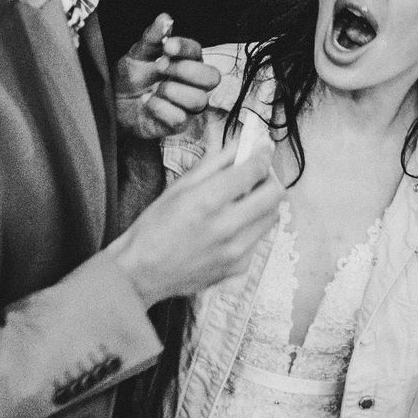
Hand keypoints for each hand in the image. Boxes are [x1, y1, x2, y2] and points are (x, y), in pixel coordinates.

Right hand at [106, 138, 283, 303]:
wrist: (142, 274)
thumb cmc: (154, 228)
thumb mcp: (179, 187)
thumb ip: (215, 162)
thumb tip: (242, 143)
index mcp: (208, 201)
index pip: (254, 170)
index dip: (263, 154)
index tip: (263, 148)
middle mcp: (227, 227)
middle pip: (276, 193)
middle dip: (269, 178)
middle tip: (256, 174)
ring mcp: (236, 251)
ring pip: (272, 216)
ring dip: (263, 203)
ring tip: (242, 200)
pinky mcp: (239, 267)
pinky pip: (259, 238)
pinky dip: (251, 226)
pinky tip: (230, 227)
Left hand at [115, 14, 220, 138]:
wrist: (115, 103)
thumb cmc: (132, 76)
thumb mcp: (138, 53)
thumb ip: (152, 36)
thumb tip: (165, 18)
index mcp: (187, 61)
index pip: (198, 51)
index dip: (185, 48)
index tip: (167, 46)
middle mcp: (194, 83)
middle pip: (212, 77)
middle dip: (184, 70)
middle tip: (160, 67)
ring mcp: (188, 105)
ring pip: (198, 100)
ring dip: (171, 91)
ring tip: (153, 89)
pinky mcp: (179, 124)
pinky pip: (180, 118)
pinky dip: (160, 108)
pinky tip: (147, 102)